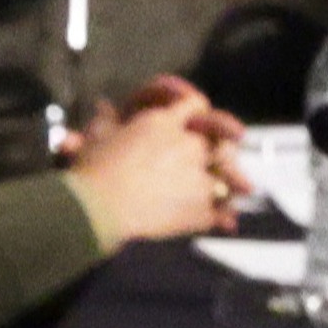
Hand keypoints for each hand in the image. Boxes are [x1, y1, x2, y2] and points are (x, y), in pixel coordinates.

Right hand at [63, 97, 245, 247]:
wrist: (97, 210)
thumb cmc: (92, 171)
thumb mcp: (97, 136)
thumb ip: (106, 119)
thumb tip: (104, 106)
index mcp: (164, 123)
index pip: (196, 105)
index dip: (201, 112)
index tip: (199, 122)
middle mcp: (188, 145)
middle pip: (220, 141)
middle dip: (222, 149)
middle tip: (224, 159)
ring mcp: (198, 177)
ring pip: (227, 177)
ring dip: (231, 183)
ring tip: (235, 192)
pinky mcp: (200, 208)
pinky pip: (221, 211)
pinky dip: (223, 217)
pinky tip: (225, 222)